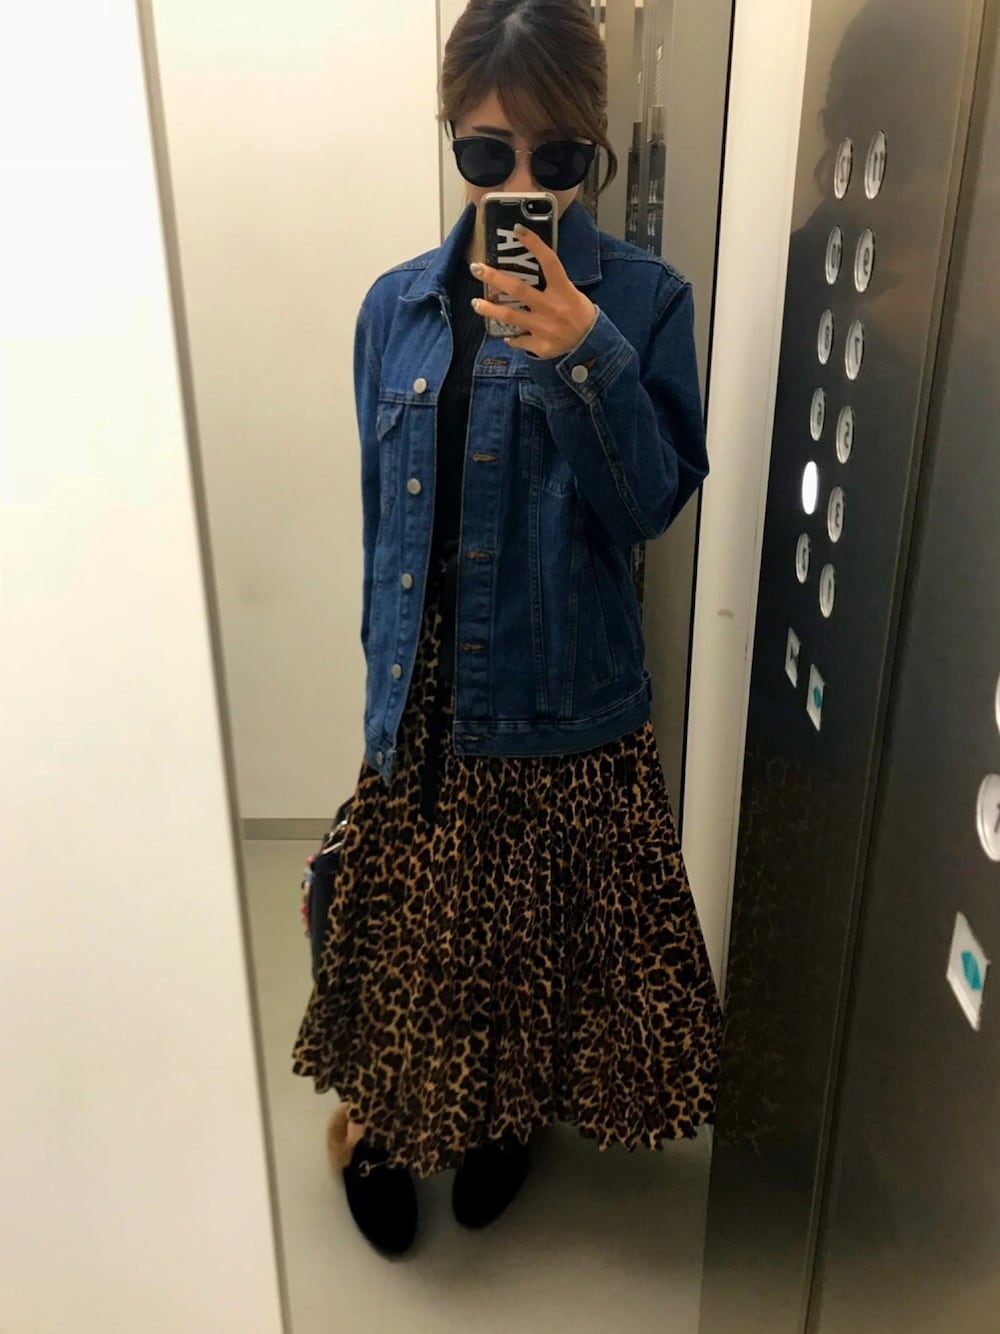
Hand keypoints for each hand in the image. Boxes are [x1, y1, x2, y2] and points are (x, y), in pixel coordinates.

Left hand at [471, 224, 596, 358]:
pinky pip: (519, 341)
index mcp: (563, 290)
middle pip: (519, 289)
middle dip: (494, 278)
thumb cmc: (579, 312)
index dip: (534, 244)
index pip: (549, 262)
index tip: (517, 229)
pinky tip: (506, 335)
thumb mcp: (571, 292)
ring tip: (476, 303)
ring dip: (490, 309)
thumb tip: (527, 269)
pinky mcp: (541, 346)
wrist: (591, 343)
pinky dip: (512, 338)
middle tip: (476, 268)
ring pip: (511, 316)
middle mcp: (552, 308)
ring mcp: (544, 328)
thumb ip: (552, 283)